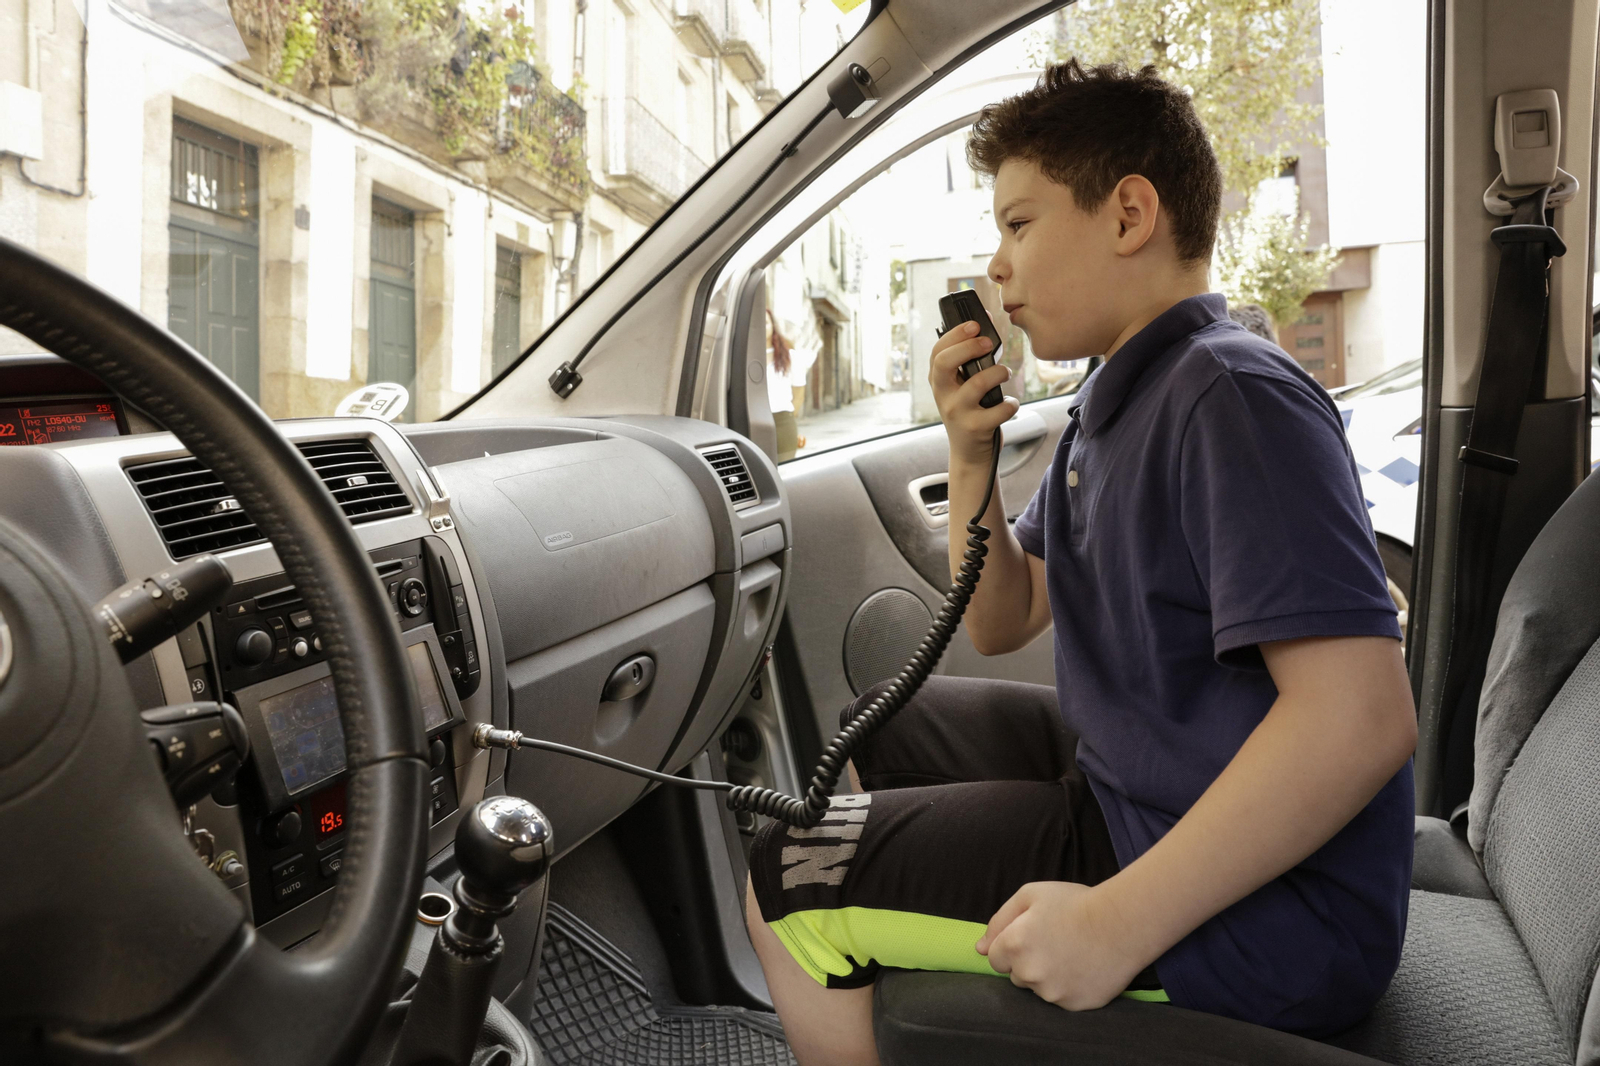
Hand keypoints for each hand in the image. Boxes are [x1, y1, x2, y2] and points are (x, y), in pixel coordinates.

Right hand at [930, 319, 1017, 465]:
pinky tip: (1009, 404)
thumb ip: (969, 360)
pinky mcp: (976, 428)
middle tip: (989, 343)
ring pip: (977, 383)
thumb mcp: (961, 387)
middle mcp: (943, 396)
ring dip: (998, 373)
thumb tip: (986, 323)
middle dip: (969, 347)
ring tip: (1004, 373)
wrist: (969, 453)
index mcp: (938, 381)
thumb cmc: (970, 412)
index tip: (974, 325)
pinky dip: (1011, 404)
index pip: (937, 351)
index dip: (955, 334)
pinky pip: (1000, 408)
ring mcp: (957, 412)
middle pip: (945, 362)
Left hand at [975, 881, 1147, 1010]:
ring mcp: (1052, 993)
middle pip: (1016, 976)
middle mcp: (1029, 974)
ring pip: (1038, 989)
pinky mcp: (1073, 1005)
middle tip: (1054, 942)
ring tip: (1071, 953)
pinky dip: (1068, 986)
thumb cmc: (1074, 903)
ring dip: (1047, 976)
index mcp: (1014, 946)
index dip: (1011, 945)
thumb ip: (999, 920)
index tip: (1032, 935)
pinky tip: (1082, 967)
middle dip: (1027, 962)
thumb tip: (979, 948)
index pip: (995, 958)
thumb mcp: (1030, 895)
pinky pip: (1061, 999)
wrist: (1121, 923)